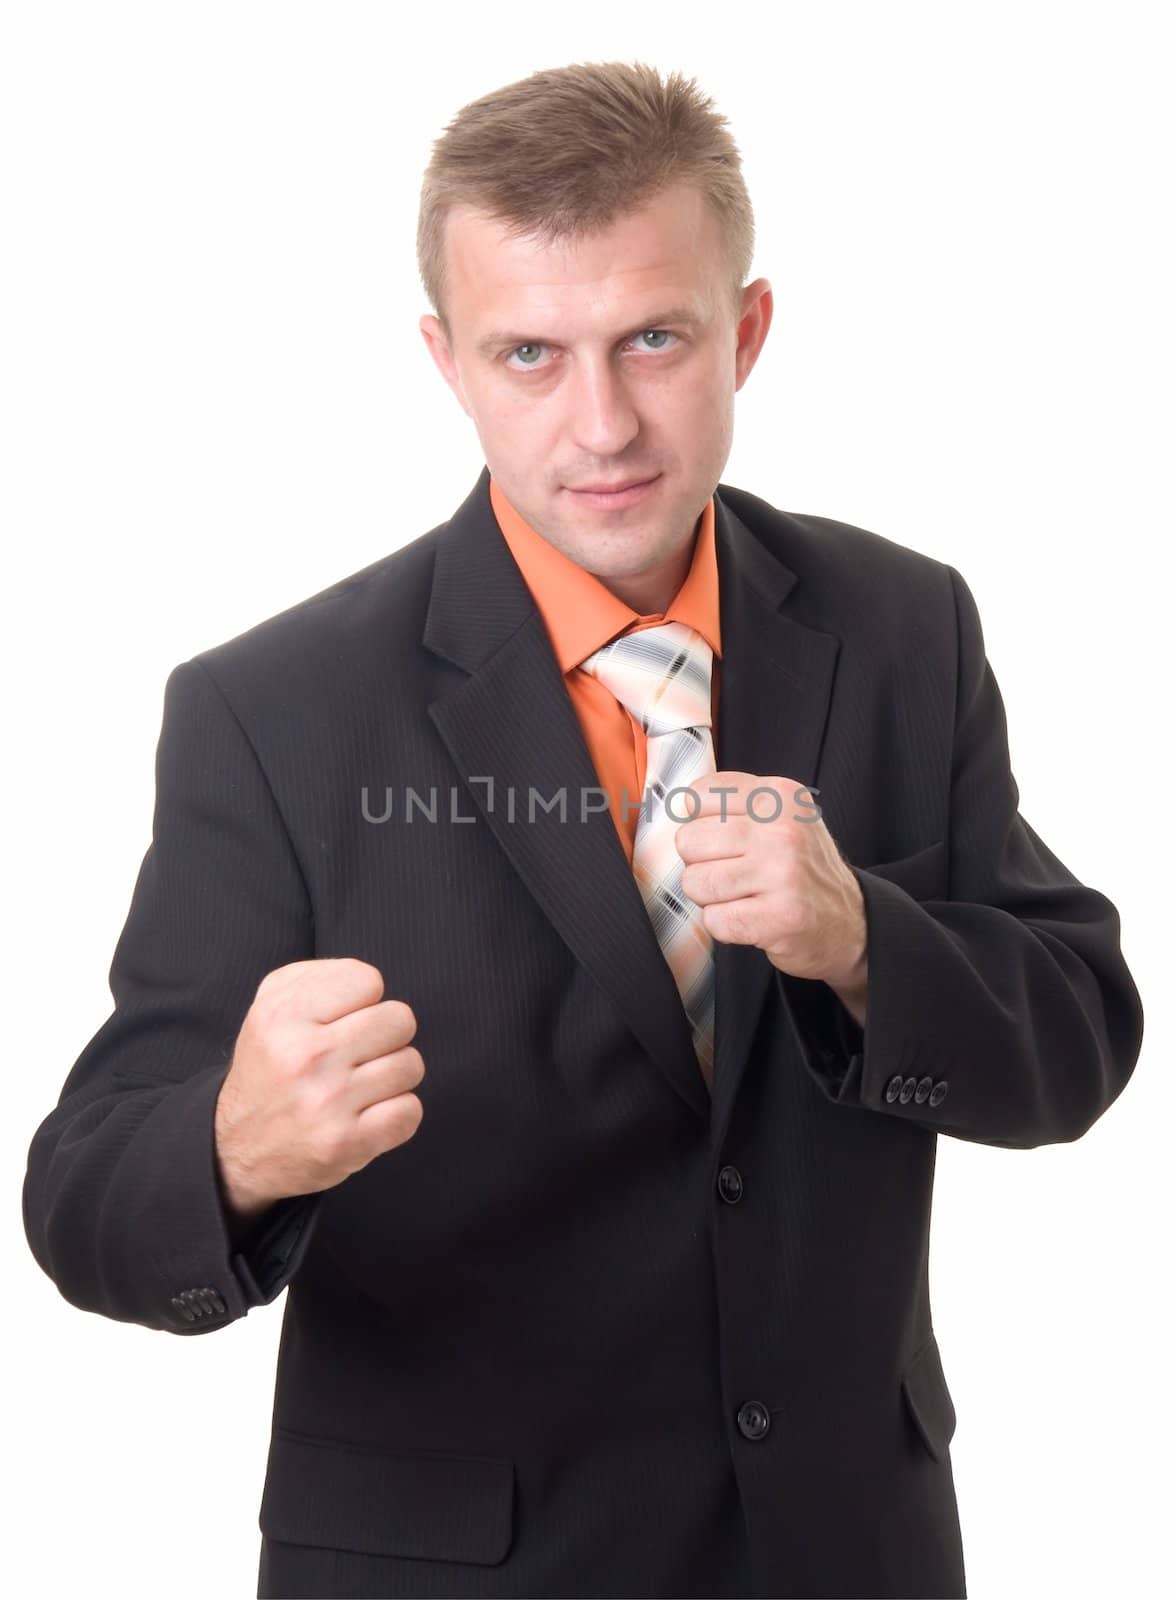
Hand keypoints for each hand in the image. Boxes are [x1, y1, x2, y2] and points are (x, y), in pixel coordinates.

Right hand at [214, 958, 425, 1219]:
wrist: (237, 1149)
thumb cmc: (269, 1068)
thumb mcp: (269, 1008)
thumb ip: (317, 977)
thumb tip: (370, 982)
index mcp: (282, 1015)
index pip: (368, 980)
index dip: (363, 1000)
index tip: (343, 1021)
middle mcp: (304, 1056)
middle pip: (399, 1020)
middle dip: (386, 1036)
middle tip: (359, 1055)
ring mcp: (327, 1102)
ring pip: (410, 1065)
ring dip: (393, 1076)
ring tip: (361, 1085)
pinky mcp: (346, 1143)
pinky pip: (410, 1111)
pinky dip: (397, 1113)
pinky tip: (368, 1115)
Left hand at [674, 772, 867, 1006]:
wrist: (850, 923)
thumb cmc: (801, 869)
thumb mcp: (781, 817)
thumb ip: (734, 804)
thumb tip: (674, 803)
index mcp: (780, 796)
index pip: (699, 796)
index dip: (700, 823)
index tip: (724, 840)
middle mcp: (783, 830)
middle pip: (688, 841)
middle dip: (701, 864)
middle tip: (734, 874)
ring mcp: (783, 874)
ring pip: (695, 882)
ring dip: (711, 898)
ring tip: (743, 897)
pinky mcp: (779, 918)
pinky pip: (714, 921)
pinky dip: (725, 926)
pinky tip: (752, 919)